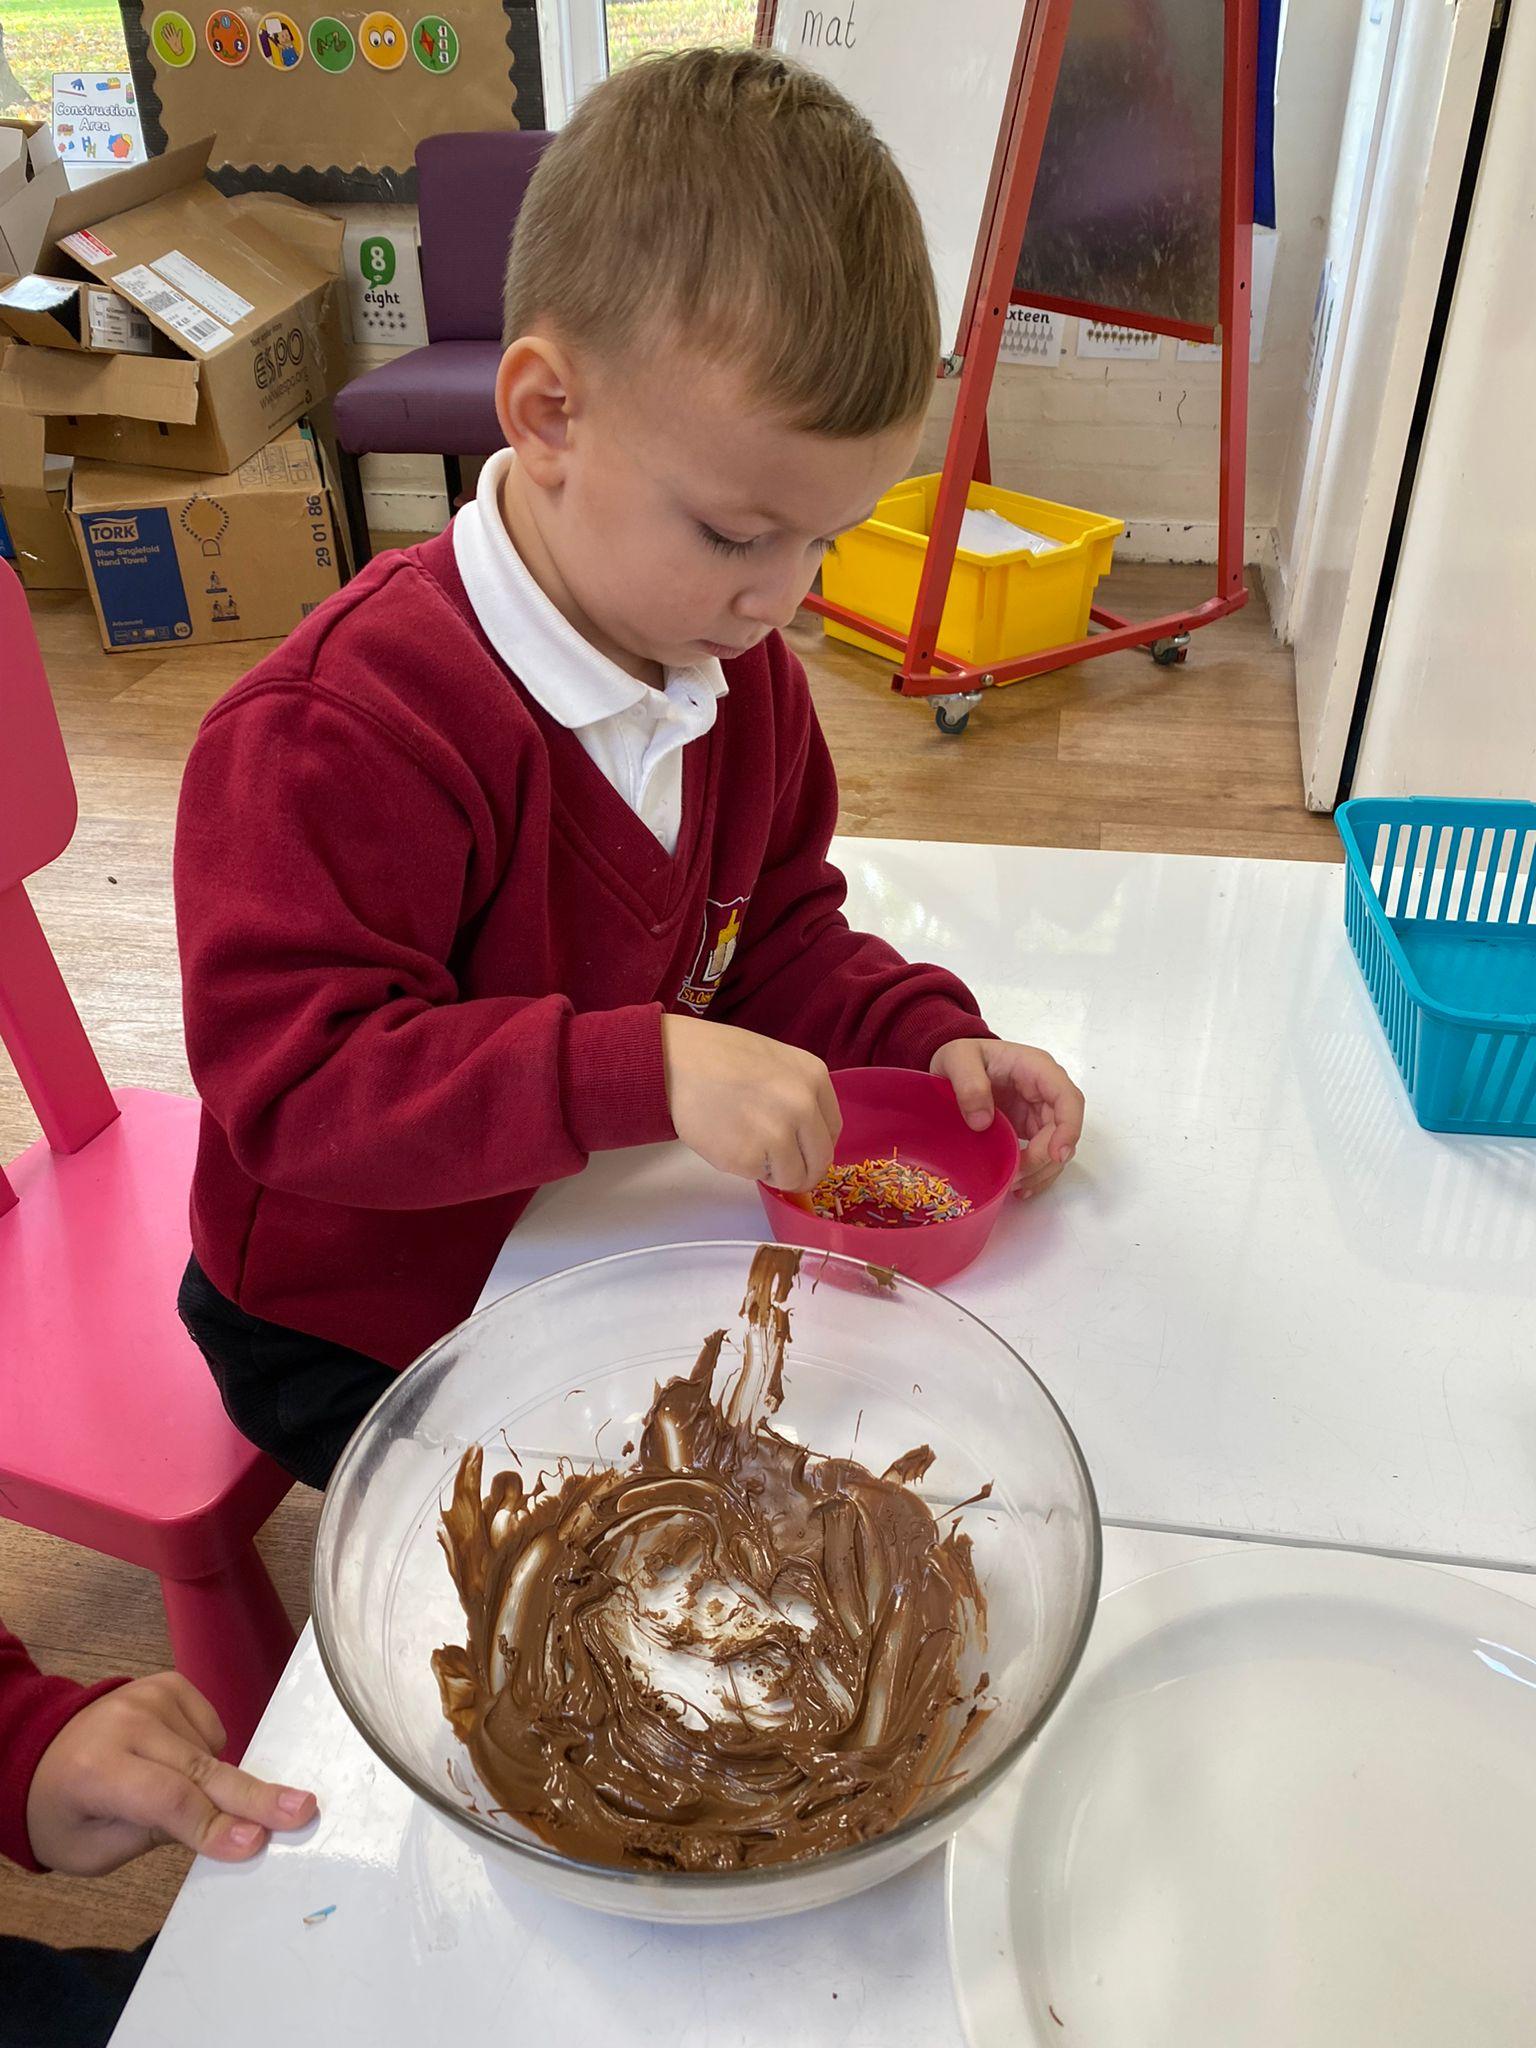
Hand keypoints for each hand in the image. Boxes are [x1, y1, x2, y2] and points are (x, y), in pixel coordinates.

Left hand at [25, 1672, 317, 1876]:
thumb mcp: (95, 1849)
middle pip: (201, 1769)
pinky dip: (209, 1753)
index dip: (212, 1825)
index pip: (167, 1800)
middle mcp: (126, 1722)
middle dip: (254, 1796)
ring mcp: (151, 1695)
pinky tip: (181, 1764)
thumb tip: (232, 1830)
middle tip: (302, 1811)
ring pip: (213, 1752)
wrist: (41, 1751)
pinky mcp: (170, 1683)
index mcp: (96, 1771)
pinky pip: (213, 1729)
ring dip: (219, 1782)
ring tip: (187, 1797)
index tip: (254, 1844)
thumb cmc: (67, 1813)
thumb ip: (158, 1836)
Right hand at [662, 1014, 840, 1190]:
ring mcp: (777, 1134)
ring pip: (792, 1177)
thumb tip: (806, 1135)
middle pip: (820, 1161)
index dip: (817, 1146)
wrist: (674, 1061)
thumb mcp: (776, 1059)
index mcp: (814, 1077)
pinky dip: (743, 1167)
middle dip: (803, 1171)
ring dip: (773, 1171)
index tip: (804, 1152)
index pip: (833, 1130)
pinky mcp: (747, 1158)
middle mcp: (803, 1106)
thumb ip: (798, 1092)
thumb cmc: (719, 1055)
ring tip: (746, 1145)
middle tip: (783, 1170)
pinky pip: (757, 1176)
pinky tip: (726, 1140)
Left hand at [931, 1038, 1083, 1199]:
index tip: (1056, 1155)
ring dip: (1042, 1170)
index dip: (1069, 1128)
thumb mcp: (956, 1058)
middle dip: (1045, 1158)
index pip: (1068, 1099)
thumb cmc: (960, 1055)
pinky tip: (1020, 1188)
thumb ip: (968, 1083)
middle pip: (1063, 1129)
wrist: (954, 1064)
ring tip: (1015, 1187)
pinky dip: (1036, 1173)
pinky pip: (1043, 1153)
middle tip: (1016, 1177)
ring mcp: (1039, 1111)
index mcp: (1037, 1069)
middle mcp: (1045, 1091)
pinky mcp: (1029, 1128)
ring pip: (1057, 1146)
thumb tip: (983, 1121)